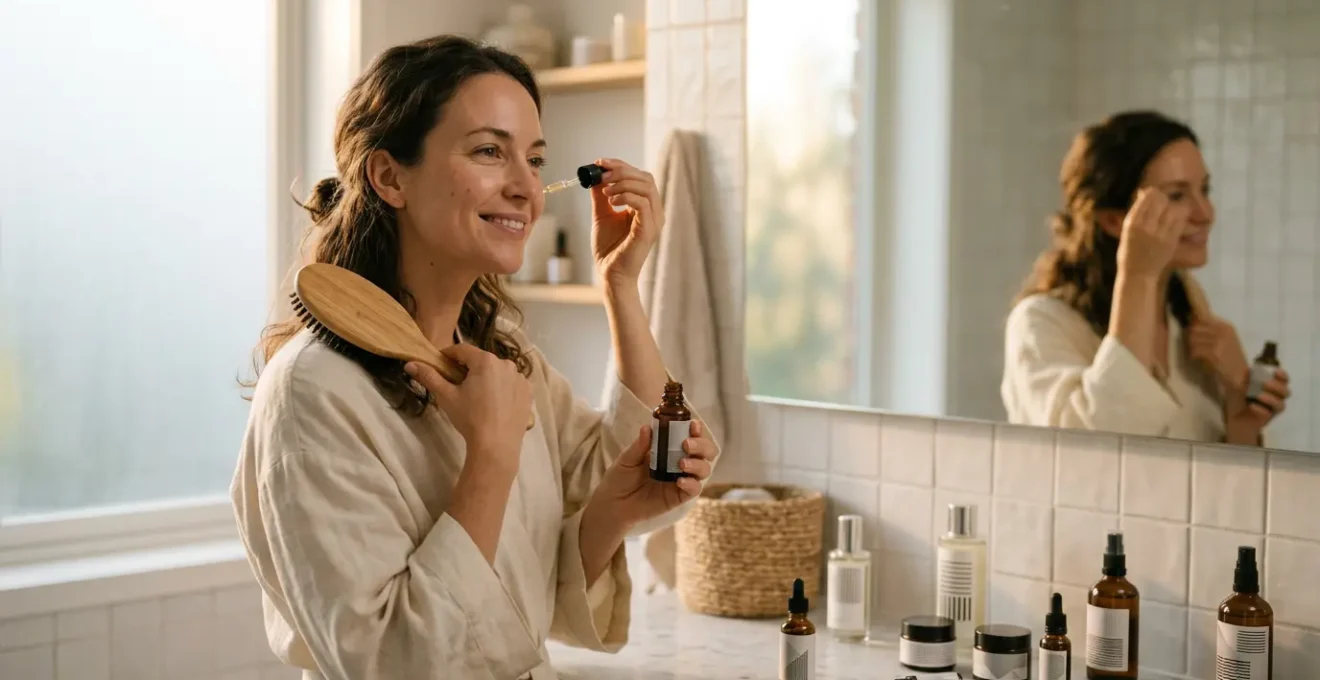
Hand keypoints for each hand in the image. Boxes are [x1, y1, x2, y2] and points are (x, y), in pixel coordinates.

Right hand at [404, 344, 531, 472]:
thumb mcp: (446, 397)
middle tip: (458, 385)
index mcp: (485, 361)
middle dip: (469, 369)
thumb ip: (429, 377)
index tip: (441, 364)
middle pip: (481, 361)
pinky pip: (511, 384)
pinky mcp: (528, 392)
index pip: (462, 350)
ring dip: (487, 378)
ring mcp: (520, 378)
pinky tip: (495, 404)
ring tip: (478, 397)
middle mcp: (506, 364)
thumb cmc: (469, 419)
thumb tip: (410, 364)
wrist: (496, 446)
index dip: (449, 355)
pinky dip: (503, 389)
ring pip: (498, 372)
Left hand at [588, 420, 716, 529]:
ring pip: (704, 469)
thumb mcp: (627, 459)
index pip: (691, 435)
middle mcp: (680, 462)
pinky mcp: (679, 496)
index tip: (693, 424)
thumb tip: (647, 428)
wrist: (613, 503)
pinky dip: (692, 484)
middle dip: (701, 445)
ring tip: (681, 463)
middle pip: (705, 451)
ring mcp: (681, 479)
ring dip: (697, 463)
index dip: (696, 430)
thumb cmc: (620, 478)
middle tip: (687, 444)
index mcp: (670, 448)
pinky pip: (694, 490)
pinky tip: (680, 481)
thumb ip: (639, 445)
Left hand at [590, 158, 661, 284]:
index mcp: (645, 206)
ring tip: (605, 192)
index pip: (640, 177)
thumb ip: (601, 195)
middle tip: (602, 174)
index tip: (600, 163)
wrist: (609, 273)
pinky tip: (612, 202)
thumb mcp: (602, 214)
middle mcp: (654, 211)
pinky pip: (643, 203)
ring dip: (623, 183)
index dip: (621, 166)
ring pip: (646, 187)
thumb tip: (595, 174)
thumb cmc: (608, 247)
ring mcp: (654, 221)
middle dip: (622, 171)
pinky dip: (626, 196)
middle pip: (645, 178)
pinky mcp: (649, 230)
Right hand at [1116, 188, 1180, 279]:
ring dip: (1172, 206)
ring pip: (1174, 208)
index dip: (1151, 192)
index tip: (1150, 195)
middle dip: (1162, 198)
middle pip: (1162, 200)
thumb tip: (1143, 192)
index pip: (1148, 197)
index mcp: (1132, 224)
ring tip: (1168, 210)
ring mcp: (1160, 235)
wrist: (1138, 275)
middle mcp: (1146, 227)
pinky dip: (1179, 215)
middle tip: (1160, 203)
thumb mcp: (1126, 230)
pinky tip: (1174, 218)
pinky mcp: (1172, 241)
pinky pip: (1180, 220)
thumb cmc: (1128, 252)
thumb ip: (1135, 212)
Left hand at [1187, 317, 1249, 393]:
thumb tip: (1192, 318)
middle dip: (1190, 338)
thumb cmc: (1230, 358)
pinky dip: (1193, 356)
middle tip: (1194, 347)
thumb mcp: (1225, 339)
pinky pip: (1195, 350)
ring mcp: (1219, 342)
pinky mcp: (1214, 353)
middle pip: (1194, 328)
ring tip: (1197, 354)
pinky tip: (1198, 359)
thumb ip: (1211, 329)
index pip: (1202, 317)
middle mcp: (1223, 331)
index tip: (1193, 333)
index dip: (1194, 325)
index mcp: (1226, 326)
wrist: (1240, 375)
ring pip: (1192, 339)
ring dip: (1191, 348)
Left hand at [1225, 368, 1289, 444]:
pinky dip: (1261, 409)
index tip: (1275, 372)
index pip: (1284, 380)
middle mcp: (1275, 397)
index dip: (1282, 376)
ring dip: (1271, 399)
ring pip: (1280, 405)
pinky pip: (1268, 414)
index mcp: (1271, 387)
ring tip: (1259, 395)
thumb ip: (1243, 377)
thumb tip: (1247, 370)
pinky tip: (1252, 405)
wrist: (1229, 414)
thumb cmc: (1236, 397)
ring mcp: (1271, 409)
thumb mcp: (1236, 384)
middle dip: (1277, 387)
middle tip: (1265, 383)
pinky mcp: (1265, 419)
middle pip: (1285, 392)